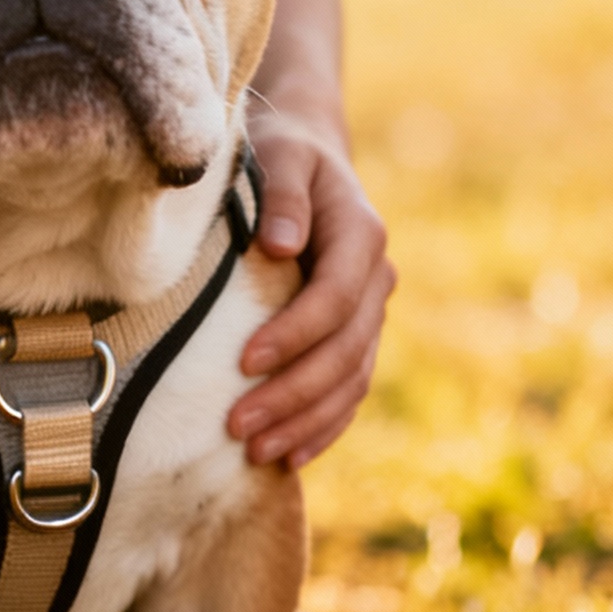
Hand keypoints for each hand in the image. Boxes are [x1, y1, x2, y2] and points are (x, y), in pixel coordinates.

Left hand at [228, 119, 393, 469]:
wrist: (306, 157)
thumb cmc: (280, 155)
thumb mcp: (280, 157)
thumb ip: (283, 196)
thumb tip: (281, 247)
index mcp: (361, 234)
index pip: (335, 297)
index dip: (295, 334)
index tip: (243, 361)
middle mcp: (376, 278)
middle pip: (344, 350)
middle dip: (292, 393)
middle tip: (236, 427)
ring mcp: (370, 313)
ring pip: (350, 380)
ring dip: (305, 421)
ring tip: (255, 452)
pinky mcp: (356, 336)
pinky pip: (349, 390)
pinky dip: (324, 426)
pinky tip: (290, 456)